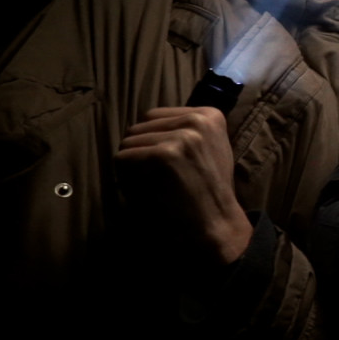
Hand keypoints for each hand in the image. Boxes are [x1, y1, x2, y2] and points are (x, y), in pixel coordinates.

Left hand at [115, 107, 252, 264]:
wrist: (216, 224)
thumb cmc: (207, 191)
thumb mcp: (208, 148)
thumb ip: (184, 131)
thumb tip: (146, 123)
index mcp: (210, 115)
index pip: (155, 116)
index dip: (153, 142)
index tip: (170, 165)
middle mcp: (197, 119)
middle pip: (139, 127)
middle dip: (141, 152)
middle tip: (159, 178)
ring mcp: (182, 136)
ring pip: (128, 142)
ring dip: (133, 166)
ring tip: (155, 185)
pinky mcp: (165, 154)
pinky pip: (122, 159)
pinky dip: (127, 179)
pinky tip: (149, 191)